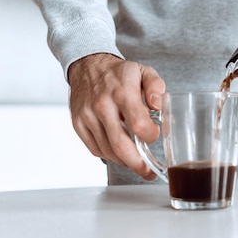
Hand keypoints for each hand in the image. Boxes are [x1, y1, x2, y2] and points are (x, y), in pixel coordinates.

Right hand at [67, 53, 165, 179]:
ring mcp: (87, 116)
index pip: (138, 124)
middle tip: (149, 172)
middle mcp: (102, 106)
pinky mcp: (78, 124)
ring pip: (107, 151)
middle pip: (120, 145)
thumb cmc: (118, 72)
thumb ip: (156, 86)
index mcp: (122, 92)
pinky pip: (95, 149)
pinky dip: (110, 156)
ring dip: (125, 163)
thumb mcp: (143, 71)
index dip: (150, 136)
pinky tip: (121, 155)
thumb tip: (159, 106)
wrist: (87, 65)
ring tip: (137, 164)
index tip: (155, 135)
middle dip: (138, 164)